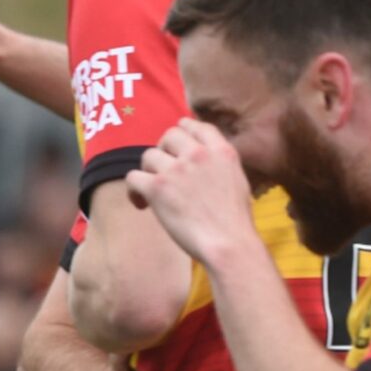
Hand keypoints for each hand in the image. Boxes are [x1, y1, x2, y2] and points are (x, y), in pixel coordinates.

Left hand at [124, 119, 257, 268]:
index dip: (183, 129)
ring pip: (148, 156)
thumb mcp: (238, 180)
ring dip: (148, 172)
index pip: (196, 125)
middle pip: (169, 135)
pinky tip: (142, 204)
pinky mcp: (157, 187)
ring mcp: (177, 169)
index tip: (177, 142)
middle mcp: (199, 154)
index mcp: (222, 151)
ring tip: (153, 192)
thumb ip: (220, 164)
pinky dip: (134, 191)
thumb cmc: (235, 222)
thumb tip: (203, 163)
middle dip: (163, 150)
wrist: (228, 244)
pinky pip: (133, 177)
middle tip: (163, 170)